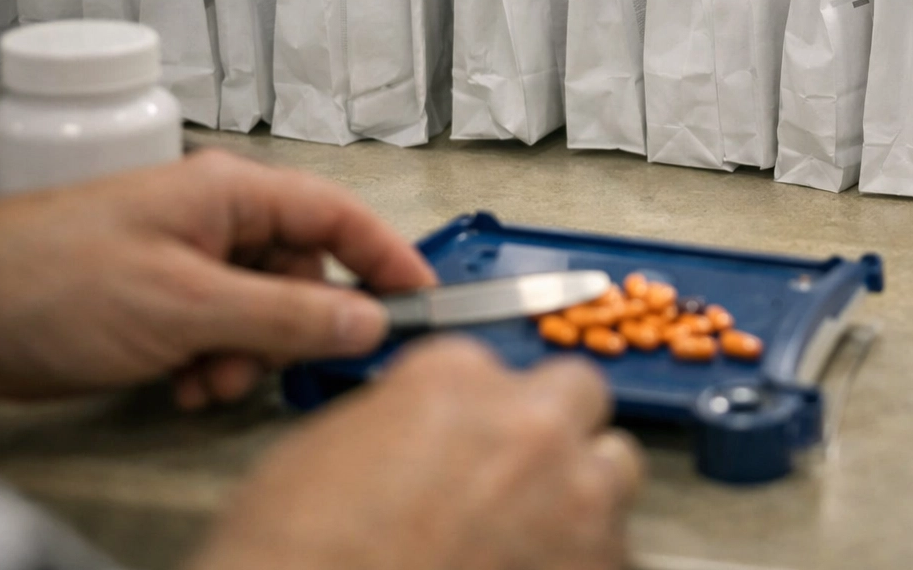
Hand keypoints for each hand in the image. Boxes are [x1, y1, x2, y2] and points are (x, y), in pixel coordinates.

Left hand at [0, 149, 434, 404]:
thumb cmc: (49, 280)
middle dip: (294, 328)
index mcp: (231, 193)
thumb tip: (367, 321)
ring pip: (262, 310)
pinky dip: (212, 363)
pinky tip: (180, 383)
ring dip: (247, 355)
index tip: (423, 299)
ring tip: (206, 379)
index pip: (339, 214)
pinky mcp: (158, 298)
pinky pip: (220, 332)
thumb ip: (287, 314)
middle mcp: (214, 219)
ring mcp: (185, 259)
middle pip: (303, 271)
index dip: (387, 256)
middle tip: (280, 364)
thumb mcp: (188, 304)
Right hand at [191, 337, 640, 569]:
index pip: (494, 364)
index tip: (475, 434)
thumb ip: (395, 420)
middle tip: (520, 475)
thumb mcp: (321, 452)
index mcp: (455, 378)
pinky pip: (618, 550)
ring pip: (616, 469)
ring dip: (584, 494)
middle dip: (555, 428)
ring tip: (535, 536)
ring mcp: (572, 496)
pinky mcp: (596, 565)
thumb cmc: (294, 553)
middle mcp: (528, 423)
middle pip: (579, 395)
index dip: (482, 406)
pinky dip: (584, 559)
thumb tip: (416, 434)